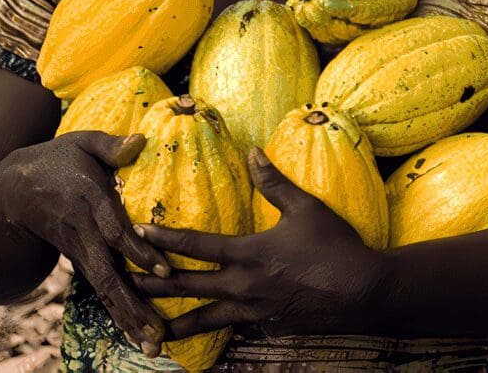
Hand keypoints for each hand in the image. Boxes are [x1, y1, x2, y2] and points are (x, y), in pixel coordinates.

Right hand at [0, 131, 171, 356]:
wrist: (8, 192)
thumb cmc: (54, 160)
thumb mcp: (80, 142)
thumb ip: (111, 145)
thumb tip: (141, 139)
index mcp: (89, 202)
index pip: (115, 231)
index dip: (139, 251)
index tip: (163, 271)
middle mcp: (84, 234)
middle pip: (109, 275)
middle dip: (134, 305)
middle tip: (157, 333)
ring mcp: (80, 251)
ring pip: (105, 290)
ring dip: (128, 318)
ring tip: (153, 346)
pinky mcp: (80, 260)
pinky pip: (101, 289)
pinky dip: (119, 312)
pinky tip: (138, 334)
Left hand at [130, 147, 384, 340]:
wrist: (363, 291)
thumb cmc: (335, 245)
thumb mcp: (306, 207)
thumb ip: (274, 182)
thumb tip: (252, 151)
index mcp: (249, 254)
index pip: (196, 245)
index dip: (165, 237)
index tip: (137, 232)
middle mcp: (244, 286)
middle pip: (188, 286)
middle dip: (153, 283)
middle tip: (124, 282)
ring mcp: (255, 311)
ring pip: (205, 319)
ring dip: (174, 323)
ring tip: (149, 330)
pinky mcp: (269, 327)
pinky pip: (235, 329)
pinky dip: (215, 333)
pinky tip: (205, 336)